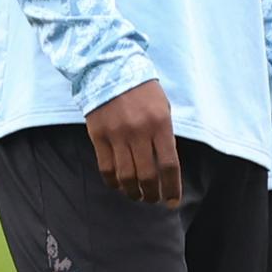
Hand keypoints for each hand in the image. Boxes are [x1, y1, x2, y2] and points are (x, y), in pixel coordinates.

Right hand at [85, 79, 181, 207]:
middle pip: (147, 176)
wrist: (110, 69)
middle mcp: (139, 132)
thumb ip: (164, 135)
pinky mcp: (98, 136)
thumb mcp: (163, 108)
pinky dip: (113, 182)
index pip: (169, 165)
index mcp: (160, 124)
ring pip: (125, 176)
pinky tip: (119, 185)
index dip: (172, 188)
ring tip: (137, 196)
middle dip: (152, 194)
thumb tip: (165, 166)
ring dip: (133, 192)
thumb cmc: (143, 90)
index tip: (173, 202)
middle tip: (154, 200)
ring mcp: (116, 135)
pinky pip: (105, 168)